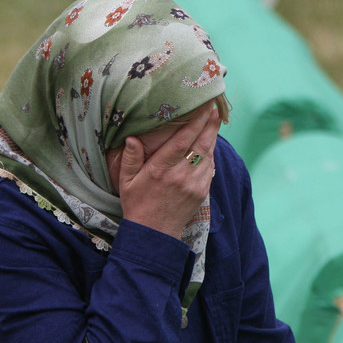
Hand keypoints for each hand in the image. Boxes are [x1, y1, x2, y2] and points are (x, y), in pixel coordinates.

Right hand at [111, 104, 219, 237]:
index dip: (195, 123)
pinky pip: (210, 168)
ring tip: (214, 121)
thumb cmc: (137, 204)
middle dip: (210, 125)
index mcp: (160, 170)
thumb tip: (132, 137)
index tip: (203, 109)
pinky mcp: (202, 192)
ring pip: (208, 155)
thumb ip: (130, 158)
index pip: (182, 141)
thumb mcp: (127, 181)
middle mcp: (180, 176)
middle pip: (201, 145)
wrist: (154, 233)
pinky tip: (209, 144)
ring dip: (212, 138)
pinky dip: (210, 154)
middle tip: (216, 108)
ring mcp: (194, 185)